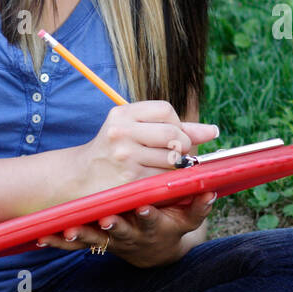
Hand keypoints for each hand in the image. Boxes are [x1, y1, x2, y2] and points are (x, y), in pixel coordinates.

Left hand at [37, 193, 214, 267]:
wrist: (154, 251)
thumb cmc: (173, 224)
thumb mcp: (188, 217)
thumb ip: (198, 205)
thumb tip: (210, 190)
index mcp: (154, 226)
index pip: (153, 220)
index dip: (149, 215)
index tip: (144, 207)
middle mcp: (132, 236)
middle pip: (121, 233)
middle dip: (113, 227)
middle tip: (104, 219)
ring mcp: (112, 240)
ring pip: (95, 240)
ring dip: (81, 235)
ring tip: (68, 228)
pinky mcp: (96, 242)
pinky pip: (75, 244)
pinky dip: (59, 240)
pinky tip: (42, 236)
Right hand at [76, 100, 218, 195]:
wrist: (79, 178)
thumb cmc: (114, 150)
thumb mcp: (134, 129)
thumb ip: (174, 127)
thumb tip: (213, 131)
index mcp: (122, 114)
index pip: (166, 111)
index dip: (177, 123)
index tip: (173, 134)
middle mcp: (122, 132)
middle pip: (173, 134)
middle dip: (183, 145)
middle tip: (178, 154)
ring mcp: (125, 157)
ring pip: (173, 158)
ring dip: (178, 166)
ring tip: (166, 167)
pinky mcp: (130, 181)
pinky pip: (165, 178)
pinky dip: (170, 181)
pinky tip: (160, 180)